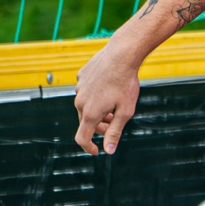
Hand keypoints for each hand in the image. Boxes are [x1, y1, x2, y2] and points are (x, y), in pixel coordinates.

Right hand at [73, 36, 142, 154]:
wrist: (121, 55)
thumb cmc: (126, 84)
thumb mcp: (125, 112)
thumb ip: (114, 132)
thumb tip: (108, 151)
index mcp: (89, 113)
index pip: (82, 138)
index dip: (88, 147)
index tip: (96, 151)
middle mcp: (80, 101)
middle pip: (86, 122)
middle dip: (99, 127)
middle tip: (115, 121)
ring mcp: (79, 88)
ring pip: (86, 106)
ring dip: (98, 111)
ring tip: (114, 105)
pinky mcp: (81, 76)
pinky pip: (86, 91)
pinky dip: (96, 95)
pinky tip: (108, 87)